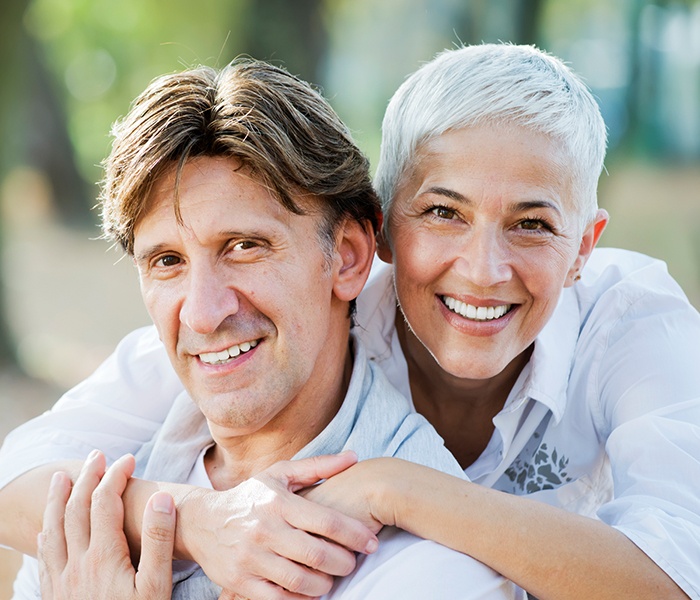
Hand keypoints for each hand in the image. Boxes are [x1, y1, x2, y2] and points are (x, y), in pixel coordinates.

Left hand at [38, 451, 175, 599]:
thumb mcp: (156, 587)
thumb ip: (159, 542)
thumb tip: (161, 499)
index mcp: (103, 557)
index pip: (104, 503)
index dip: (115, 476)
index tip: (129, 460)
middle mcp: (76, 564)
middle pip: (75, 509)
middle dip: (86, 478)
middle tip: (98, 456)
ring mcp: (62, 580)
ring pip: (53, 528)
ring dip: (59, 499)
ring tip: (62, 478)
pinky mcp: (55, 595)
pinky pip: (45, 554)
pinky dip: (48, 529)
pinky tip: (50, 526)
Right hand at [183, 451, 378, 598]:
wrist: (201, 521)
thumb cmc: (250, 496)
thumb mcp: (280, 474)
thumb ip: (318, 467)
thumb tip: (354, 457)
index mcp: (278, 502)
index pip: (326, 521)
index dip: (354, 534)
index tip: (371, 542)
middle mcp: (264, 529)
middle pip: (317, 554)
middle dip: (344, 563)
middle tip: (353, 563)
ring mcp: (250, 558)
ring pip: (300, 581)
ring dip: (325, 584)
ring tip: (332, 578)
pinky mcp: (239, 582)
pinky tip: (311, 592)